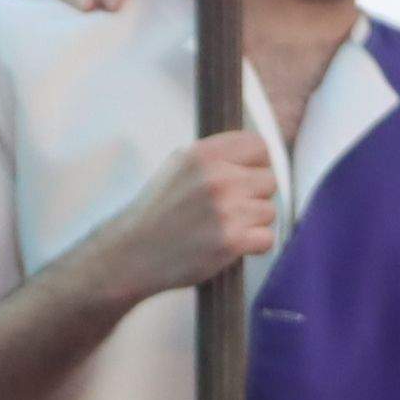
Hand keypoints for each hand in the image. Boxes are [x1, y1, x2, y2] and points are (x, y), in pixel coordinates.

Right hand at [90, 130, 276, 302]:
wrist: (130, 254)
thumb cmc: (156, 212)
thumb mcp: (178, 167)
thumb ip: (215, 157)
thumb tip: (256, 153)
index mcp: (203, 155)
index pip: (259, 145)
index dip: (256, 164)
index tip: (246, 177)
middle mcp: (217, 177)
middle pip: (269, 180)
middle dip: (254, 196)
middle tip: (229, 210)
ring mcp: (225, 209)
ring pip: (269, 211)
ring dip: (253, 223)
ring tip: (224, 228)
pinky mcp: (231, 241)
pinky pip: (267, 238)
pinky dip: (253, 246)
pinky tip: (230, 245)